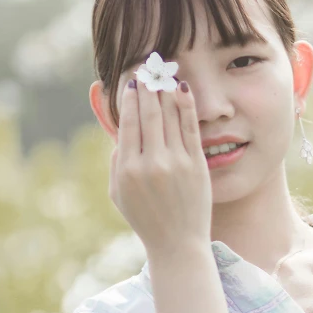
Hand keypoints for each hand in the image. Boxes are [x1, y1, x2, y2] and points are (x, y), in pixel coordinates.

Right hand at [109, 79, 211, 256]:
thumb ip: (116, 163)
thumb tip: (121, 132)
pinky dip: (186, 105)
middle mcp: (151, 163)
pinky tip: (183, 89)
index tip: (130, 81)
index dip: (129, 98)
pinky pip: (191, 128)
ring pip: (169, 116)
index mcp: (128, 169)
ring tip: (163, 74)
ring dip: (165, 90)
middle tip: (146, 68)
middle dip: (147, 87)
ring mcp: (176, 163)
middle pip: (148, 114)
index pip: (128, 123)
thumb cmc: (146, 219)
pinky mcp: (196, 165)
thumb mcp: (119, 195)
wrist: (178, 244)